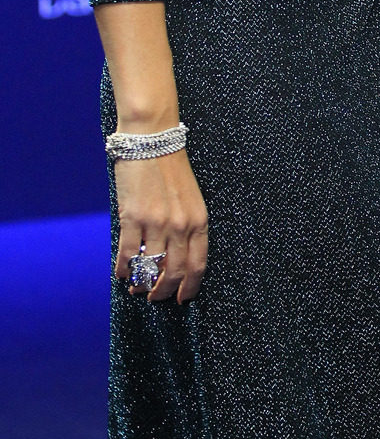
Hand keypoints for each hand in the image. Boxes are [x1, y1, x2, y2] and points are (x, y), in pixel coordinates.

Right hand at [114, 150, 208, 302]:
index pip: (198, 265)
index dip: (190, 286)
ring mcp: (157, 223)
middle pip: (175, 272)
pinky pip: (127, 254)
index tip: (182, 298)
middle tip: (155, 296)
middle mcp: (181, 226)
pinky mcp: (133, 218)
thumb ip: (187, 227)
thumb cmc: (171, 169)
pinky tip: (120, 273)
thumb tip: (174, 258)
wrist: (152, 141)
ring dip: (142, 282)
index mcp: (199, 221)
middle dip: (164, 291)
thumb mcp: (190, 199)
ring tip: (136, 286)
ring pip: (150, 267)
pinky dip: (123, 268)